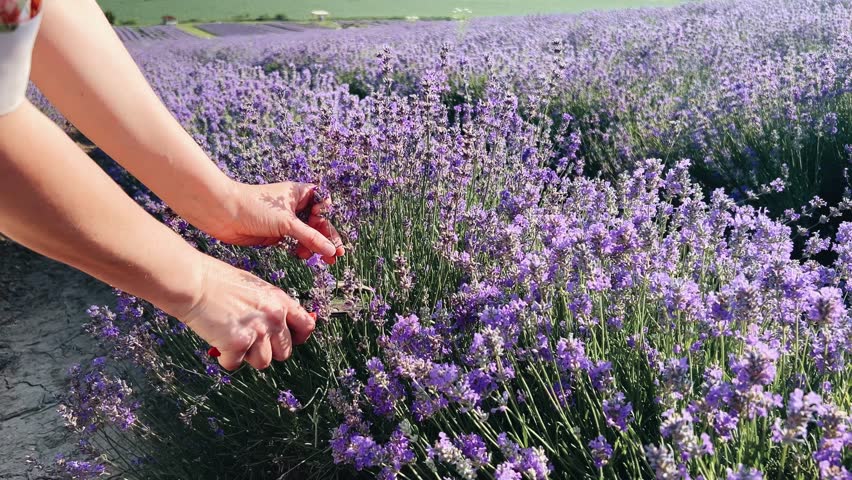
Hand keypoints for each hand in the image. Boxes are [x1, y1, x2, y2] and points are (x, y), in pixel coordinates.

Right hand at [176, 255, 315, 369]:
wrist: (193, 282)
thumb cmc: (218, 281)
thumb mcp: (256, 288)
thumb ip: (272, 306)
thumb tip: (283, 325)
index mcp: (281, 301)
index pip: (306, 327)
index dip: (297, 338)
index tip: (287, 340)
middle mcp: (275, 317)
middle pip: (284, 352)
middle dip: (267, 350)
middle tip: (250, 340)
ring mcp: (258, 331)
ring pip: (263, 362)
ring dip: (247, 355)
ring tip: (232, 337)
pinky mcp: (238, 344)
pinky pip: (235, 364)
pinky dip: (225, 358)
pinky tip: (218, 341)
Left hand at [210, 181, 344, 263]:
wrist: (222, 213)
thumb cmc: (255, 208)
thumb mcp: (287, 223)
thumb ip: (311, 238)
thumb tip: (331, 251)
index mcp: (300, 193)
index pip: (324, 207)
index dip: (329, 221)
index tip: (333, 238)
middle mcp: (294, 206)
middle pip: (318, 223)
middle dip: (326, 239)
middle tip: (335, 257)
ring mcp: (285, 220)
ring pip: (307, 234)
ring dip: (313, 246)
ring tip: (318, 260)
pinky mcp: (276, 233)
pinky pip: (295, 242)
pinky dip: (301, 249)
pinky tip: (303, 256)